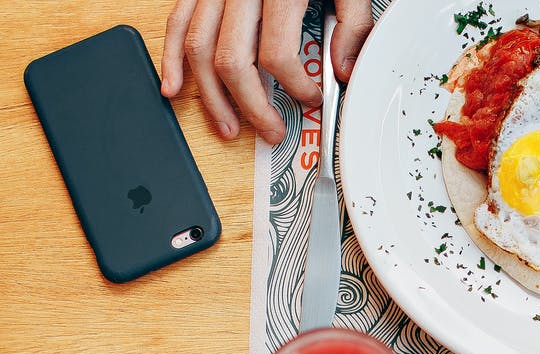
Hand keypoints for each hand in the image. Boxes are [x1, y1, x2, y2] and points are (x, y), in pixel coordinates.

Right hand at [161, 0, 373, 144]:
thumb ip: (353, 23)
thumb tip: (344, 69)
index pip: (278, 54)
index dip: (295, 87)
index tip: (311, 99)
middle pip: (233, 61)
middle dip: (251, 106)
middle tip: (271, 130)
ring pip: (199, 49)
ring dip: (211, 96)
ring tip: (228, 127)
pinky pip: (177, 21)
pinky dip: (170, 57)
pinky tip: (174, 87)